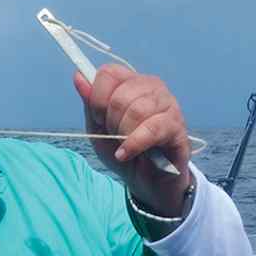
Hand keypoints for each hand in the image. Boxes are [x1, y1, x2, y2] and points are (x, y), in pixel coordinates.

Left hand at [74, 65, 191, 216]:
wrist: (146, 181)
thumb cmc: (123, 151)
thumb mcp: (98, 128)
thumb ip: (90, 103)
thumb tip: (78, 76)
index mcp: (132, 82)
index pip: (109, 74)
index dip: (97, 99)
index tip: (99, 119)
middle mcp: (152, 87)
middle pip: (120, 96)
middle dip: (110, 122)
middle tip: (115, 136)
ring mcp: (168, 104)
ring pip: (137, 111)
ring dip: (123, 134)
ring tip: (124, 147)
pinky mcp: (176, 126)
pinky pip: (152, 129)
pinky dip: (133, 144)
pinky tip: (124, 154)